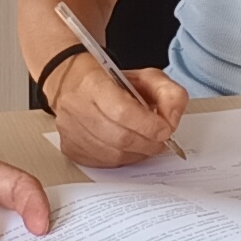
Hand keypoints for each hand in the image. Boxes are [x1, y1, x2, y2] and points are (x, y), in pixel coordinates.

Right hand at [45, 52, 189, 168]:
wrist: (72, 84)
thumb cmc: (110, 81)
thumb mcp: (146, 77)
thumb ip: (168, 94)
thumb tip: (171, 120)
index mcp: (93, 82)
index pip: (123, 111)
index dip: (149, 125)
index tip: (165, 129)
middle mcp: (76, 107)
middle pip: (120, 138)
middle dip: (148, 143)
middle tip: (160, 140)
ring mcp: (70, 130)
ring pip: (112, 154)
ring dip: (137, 153)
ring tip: (145, 143)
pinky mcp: (69, 147)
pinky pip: (102, 163)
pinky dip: (122, 158)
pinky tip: (127, 148)